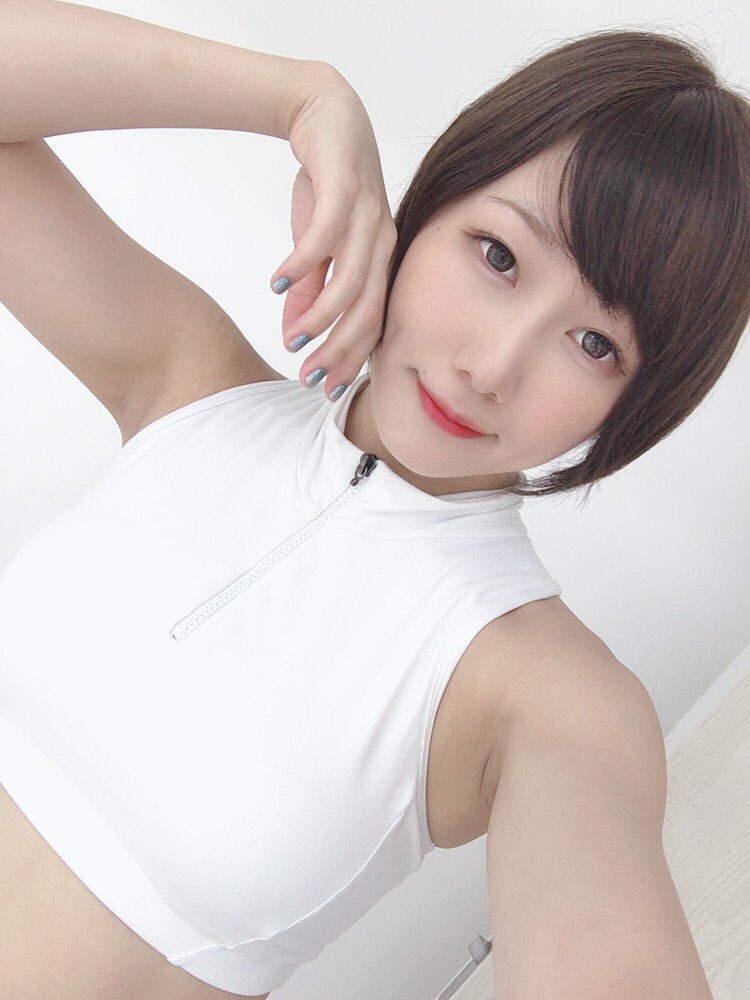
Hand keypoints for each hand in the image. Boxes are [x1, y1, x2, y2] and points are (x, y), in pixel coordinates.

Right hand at [269, 67, 396, 396]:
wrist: (326, 116)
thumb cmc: (325, 185)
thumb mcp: (314, 243)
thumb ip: (308, 289)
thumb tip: (295, 332)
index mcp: (381, 262)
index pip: (372, 324)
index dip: (350, 359)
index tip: (323, 388)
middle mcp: (383, 244)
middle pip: (368, 311)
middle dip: (338, 349)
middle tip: (308, 375)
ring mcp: (369, 217)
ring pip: (352, 280)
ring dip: (321, 315)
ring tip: (294, 337)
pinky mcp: (345, 189)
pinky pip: (326, 235)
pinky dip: (302, 263)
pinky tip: (276, 282)